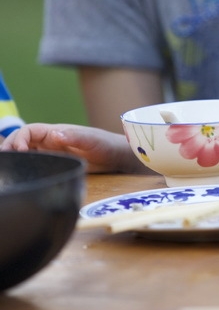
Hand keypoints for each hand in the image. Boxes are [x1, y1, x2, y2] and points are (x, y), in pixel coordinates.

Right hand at [1, 123, 139, 173]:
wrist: (117, 157)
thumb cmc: (106, 145)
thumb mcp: (92, 140)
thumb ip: (74, 137)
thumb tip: (54, 135)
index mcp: (55, 132)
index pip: (28, 131)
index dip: (18, 139)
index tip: (18, 153)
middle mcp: (49, 142)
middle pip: (21, 141)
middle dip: (9, 149)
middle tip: (5, 164)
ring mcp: (51, 154)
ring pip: (25, 154)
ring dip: (14, 159)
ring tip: (6, 171)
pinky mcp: (55, 165)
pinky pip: (34, 165)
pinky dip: (23, 168)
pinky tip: (19, 177)